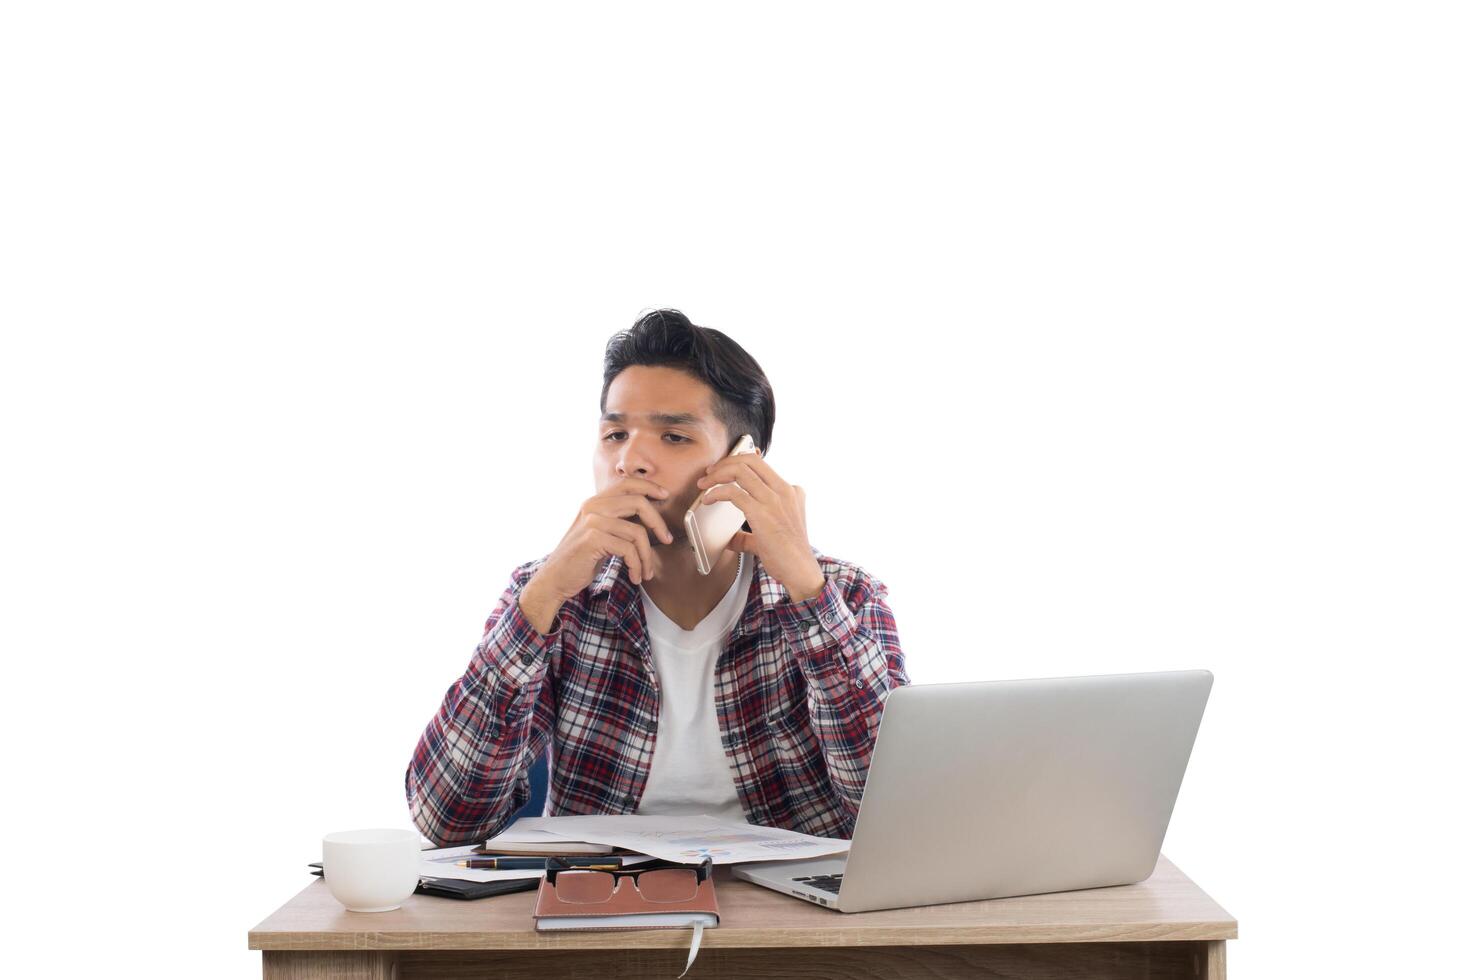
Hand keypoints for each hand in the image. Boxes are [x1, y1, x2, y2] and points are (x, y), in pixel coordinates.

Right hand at [534, 477, 674, 594]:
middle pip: (639, 503)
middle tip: (667, 539)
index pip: (627, 483)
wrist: (555, 579)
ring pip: (637, 532)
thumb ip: (617, 520)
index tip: (665, 495)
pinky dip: (637, 565)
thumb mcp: (599, 533)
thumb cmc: (581, 559)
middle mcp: (593, 506)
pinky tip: (635, 576)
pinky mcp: (593, 539)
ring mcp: (592, 521)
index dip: (649, 486)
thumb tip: (648, 516)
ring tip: (646, 571)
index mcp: (595, 502)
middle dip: (658, 523)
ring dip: (646, 556)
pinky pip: (628, 549)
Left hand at [695, 451, 825, 600]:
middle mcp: (784, 490)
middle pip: (750, 460)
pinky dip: (716, 492)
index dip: (740, 459)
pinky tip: (708, 500)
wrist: (801, 570)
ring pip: (740, 470)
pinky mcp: (762, 513)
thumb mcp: (772, 535)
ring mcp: (774, 500)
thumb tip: (730, 538)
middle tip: (711, 473)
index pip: (762, 464)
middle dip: (725, 462)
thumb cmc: (790, 555)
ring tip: (705, 483)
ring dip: (717, 474)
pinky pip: (733, 492)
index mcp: (790, 491)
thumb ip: (749, 534)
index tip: (725, 466)